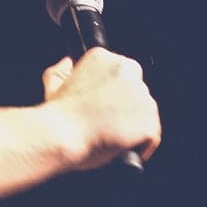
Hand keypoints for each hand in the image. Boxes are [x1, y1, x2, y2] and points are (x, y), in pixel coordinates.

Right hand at [40, 48, 160, 170]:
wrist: (62, 135)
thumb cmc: (57, 116)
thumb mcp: (53, 85)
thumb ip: (61, 71)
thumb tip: (67, 62)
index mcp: (103, 57)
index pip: (120, 72)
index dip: (111, 93)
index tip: (101, 107)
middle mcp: (126, 70)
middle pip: (136, 89)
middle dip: (125, 107)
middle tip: (107, 124)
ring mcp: (141, 94)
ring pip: (146, 111)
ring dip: (134, 125)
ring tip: (112, 138)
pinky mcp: (150, 119)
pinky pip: (153, 135)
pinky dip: (142, 145)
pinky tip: (124, 149)